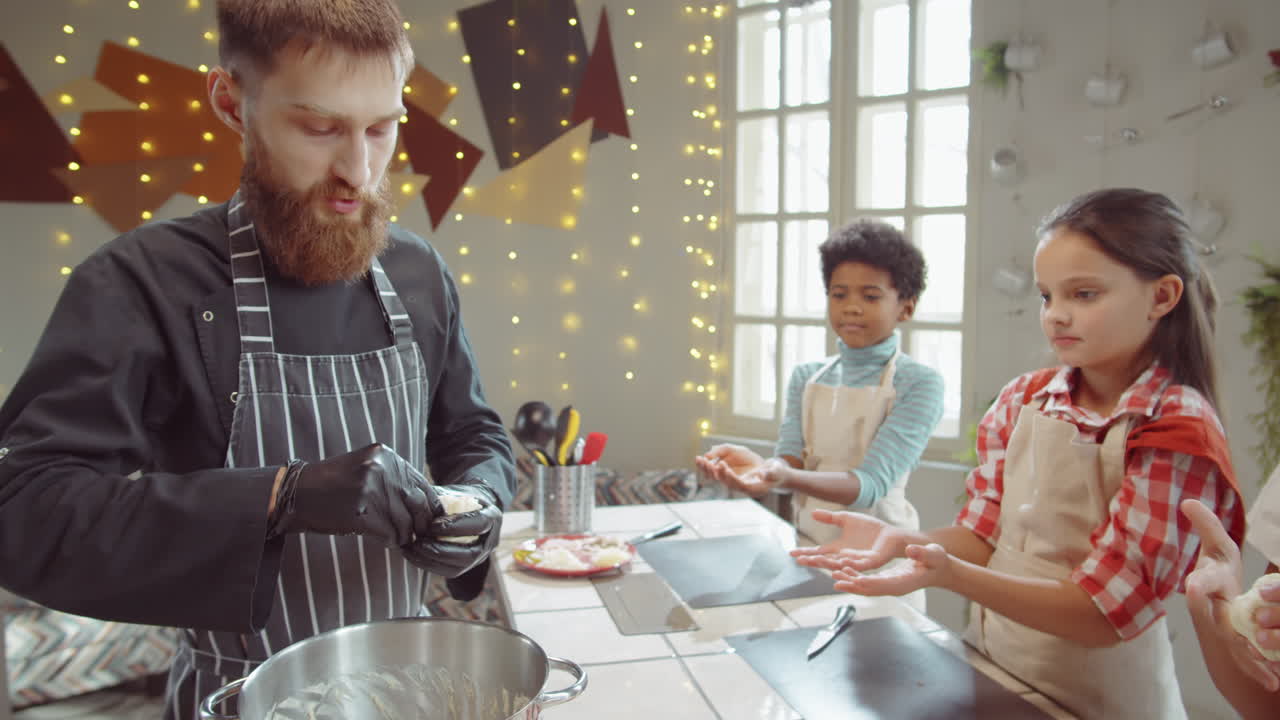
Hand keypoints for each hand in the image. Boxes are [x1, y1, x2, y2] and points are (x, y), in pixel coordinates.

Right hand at [273, 443, 439, 546]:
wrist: (295, 494)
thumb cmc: (332, 485)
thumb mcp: (365, 469)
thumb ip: (394, 478)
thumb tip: (427, 503)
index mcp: (385, 455)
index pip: (422, 484)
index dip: (428, 506)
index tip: (427, 520)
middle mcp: (381, 468)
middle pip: (418, 503)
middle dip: (419, 523)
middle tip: (415, 533)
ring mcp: (371, 489)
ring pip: (405, 522)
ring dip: (403, 535)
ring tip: (396, 538)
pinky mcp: (363, 512)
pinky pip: (390, 533)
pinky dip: (390, 541)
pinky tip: (382, 540)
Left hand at [401, 482, 501, 577]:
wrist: (469, 508)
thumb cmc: (459, 497)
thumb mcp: (452, 492)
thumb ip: (438, 498)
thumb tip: (417, 505)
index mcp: (492, 517)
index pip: (479, 524)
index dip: (455, 527)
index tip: (431, 525)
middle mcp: (491, 541)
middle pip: (470, 554)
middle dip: (441, 550)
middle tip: (418, 542)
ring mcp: (481, 556)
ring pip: (460, 567)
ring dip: (433, 560)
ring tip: (412, 549)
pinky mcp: (468, 565)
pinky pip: (450, 572)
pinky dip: (430, 565)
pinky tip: (413, 556)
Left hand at [695, 445, 784, 497]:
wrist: (775, 474)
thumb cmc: (777, 473)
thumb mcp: (777, 472)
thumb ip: (770, 474)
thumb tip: (762, 474)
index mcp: (753, 488)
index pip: (739, 484)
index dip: (730, 476)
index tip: (723, 466)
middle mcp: (742, 487)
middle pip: (726, 482)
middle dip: (716, 472)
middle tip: (708, 462)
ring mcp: (736, 482)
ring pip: (719, 477)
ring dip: (708, 469)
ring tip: (699, 459)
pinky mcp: (731, 477)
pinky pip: (718, 473)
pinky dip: (709, 466)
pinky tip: (701, 459)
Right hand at [791, 509, 912, 571]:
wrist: (889, 533)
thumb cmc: (869, 528)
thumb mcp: (846, 519)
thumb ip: (830, 518)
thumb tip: (812, 513)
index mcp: (838, 548)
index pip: (819, 552)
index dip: (806, 553)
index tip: (792, 553)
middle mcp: (845, 557)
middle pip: (825, 560)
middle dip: (812, 560)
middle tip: (799, 560)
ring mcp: (857, 561)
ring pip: (839, 564)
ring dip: (826, 564)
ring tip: (814, 561)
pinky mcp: (870, 562)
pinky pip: (858, 566)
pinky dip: (849, 565)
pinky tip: (840, 562)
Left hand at [831, 543, 949, 596]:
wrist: (938, 569)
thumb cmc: (937, 562)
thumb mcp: (933, 555)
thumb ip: (923, 554)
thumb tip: (911, 550)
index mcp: (903, 583)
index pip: (880, 585)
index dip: (865, 582)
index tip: (851, 579)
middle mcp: (894, 587)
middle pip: (869, 589)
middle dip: (852, 585)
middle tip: (835, 578)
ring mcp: (890, 586)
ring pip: (866, 587)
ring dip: (851, 582)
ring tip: (834, 574)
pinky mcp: (887, 581)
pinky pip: (868, 582)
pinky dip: (856, 578)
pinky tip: (845, 571)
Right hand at [1182, 499, 1279, 691]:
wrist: (1219, 604)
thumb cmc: (1220, 570)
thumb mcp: (1217, 544)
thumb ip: (1205, 525)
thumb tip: (1188, 502)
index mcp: (1206, 584)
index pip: (1199, 586)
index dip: (1197, 586)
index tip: (1193, 588)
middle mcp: (1212, 611)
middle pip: (1220, 624)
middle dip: (1230, 633)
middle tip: (1240, 642)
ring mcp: (1225, 631)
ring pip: (1237, 648)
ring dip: (1251, 660)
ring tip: (1268, 672)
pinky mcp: (1239, 645)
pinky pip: (1249, 660)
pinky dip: (1260, 671)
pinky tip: (1274, 681)